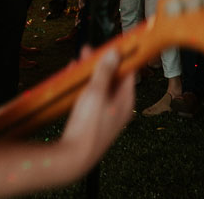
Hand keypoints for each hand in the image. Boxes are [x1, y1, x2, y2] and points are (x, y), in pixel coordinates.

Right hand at [57, 47, 135, 180]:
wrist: (73, 158)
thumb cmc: (88, 125)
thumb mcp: (96, 92)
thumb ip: (105, 71)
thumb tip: (116, 52)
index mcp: (126, 100)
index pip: (129, 72)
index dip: (121, 57)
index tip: (113, 44)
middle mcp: (119, 108)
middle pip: (113, 79)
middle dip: (101, 64)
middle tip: (88, 51)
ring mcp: (107, 115)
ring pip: (101, 88)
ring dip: (90, 75)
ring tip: (78, 63)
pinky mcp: (94, 121)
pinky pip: (92, 98)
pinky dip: (84, 88)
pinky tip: (73, 81)